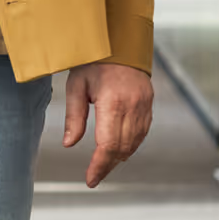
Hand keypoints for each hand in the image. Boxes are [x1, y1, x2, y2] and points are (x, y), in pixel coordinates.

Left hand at [63, 63, 153, 187]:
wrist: (120, 40)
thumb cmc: (95, 60)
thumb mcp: (77, 85)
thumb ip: (74, 117)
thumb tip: (69, 144)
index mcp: (113, 103)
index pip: (108, 145)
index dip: (99, 166)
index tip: (90, 179)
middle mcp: (132, 106)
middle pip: (122, 149)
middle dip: (108, 166)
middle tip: (94, 176)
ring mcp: (144, 105)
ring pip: (135, 143)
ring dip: (120, 157)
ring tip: (104, 165)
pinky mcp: (149, 103)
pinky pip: (143, 132)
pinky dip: (132, 144)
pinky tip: (120, 149)